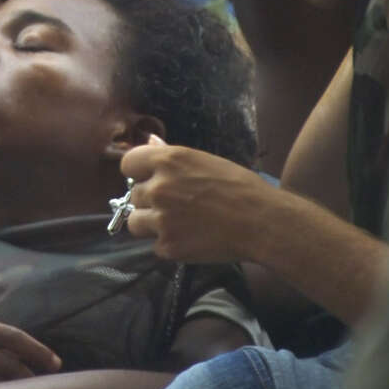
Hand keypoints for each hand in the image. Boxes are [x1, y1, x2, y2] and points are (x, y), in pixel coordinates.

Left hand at [121, 135, 272, 264]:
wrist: (261, 222)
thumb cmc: (239, 187)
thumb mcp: (204, 161)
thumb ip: (171, 155)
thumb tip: (150, 142)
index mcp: (167, 161)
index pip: (127, 164)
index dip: (139, 173)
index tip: (150, 179)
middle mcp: (158, 188)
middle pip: (134, 195)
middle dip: (150, 200)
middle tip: (177, 204)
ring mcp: (161, 219)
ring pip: (136, 222)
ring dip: (151, 223)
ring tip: (178, 223)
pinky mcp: (168, 246)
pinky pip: (156, 245)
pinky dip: (170, 244)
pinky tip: (191, 238)